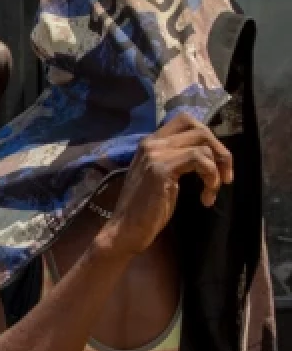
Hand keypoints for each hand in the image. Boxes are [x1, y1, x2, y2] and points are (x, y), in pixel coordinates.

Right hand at [95, 114, 232, 258]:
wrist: (126, 230)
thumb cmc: (145, 208)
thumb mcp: (161, 175)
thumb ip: (176, 158)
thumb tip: (208, 151)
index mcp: (150, 142)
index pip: (186, 120)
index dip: (208, 137)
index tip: (215, 161)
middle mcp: (151, 143)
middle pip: (199, 129)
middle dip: (220, 151)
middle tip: (225, 175)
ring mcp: (154, 154)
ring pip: (203, 145)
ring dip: (217, 169)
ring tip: (212, 190)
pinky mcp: (161, 169)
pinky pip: (200, 160)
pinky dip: (211, 177)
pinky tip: (206, 196)